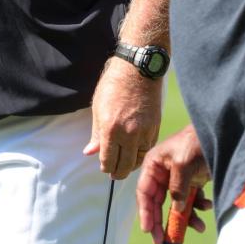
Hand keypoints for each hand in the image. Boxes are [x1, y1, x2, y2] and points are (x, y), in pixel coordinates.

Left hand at [83, 57, 162, 179]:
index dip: (105, 168)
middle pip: (124, 166)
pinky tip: (135, 152)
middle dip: (118, 172)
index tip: (104, 168)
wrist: (138, 70)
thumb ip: (96, 134)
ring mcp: (144, 131)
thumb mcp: (98, 108)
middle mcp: (129, 133)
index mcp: (111, 129)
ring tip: (125, 164)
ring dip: (131, 164)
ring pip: (138, 159)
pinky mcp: (155, 126)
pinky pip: (148, 147)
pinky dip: (141, 153)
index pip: (108, 161)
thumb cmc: (114, 85)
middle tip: (114, 174)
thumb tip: (90, 153)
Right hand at [136, 124, 211, 243]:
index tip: (149, 231)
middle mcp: (162, 173)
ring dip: (186, 217)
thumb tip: (177, 211)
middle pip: (158, 202)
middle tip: (166, 241)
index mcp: (153, 165)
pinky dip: (198, 206)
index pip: (144, 193)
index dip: (146, 213)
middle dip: (163, 222)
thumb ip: (177, 189)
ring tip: (199, 227)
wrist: (218, 132)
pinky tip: (207, 205)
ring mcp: (177, 178)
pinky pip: (191, 200)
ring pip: (176, 205)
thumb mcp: (183, 164)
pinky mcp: (191, 180)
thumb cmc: (196, 143)